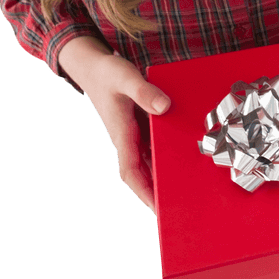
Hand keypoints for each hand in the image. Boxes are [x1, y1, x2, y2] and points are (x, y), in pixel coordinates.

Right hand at [57, 36, 170, 211]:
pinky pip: (152, 148)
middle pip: (141, 175)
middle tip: (177, 210)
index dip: (144, 191)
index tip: (157, 208)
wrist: (95, 68)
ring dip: (161, 178)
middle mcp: (126, 140)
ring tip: (184, 193)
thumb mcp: (126, 77)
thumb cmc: (109, 74)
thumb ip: (144, 91)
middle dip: (156, 193)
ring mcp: (132, 135)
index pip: (131, 171)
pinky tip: (180, 162)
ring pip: (147, 164)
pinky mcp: (138, 128)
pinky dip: (163, 158)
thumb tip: (164, 108)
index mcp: (121, 134)